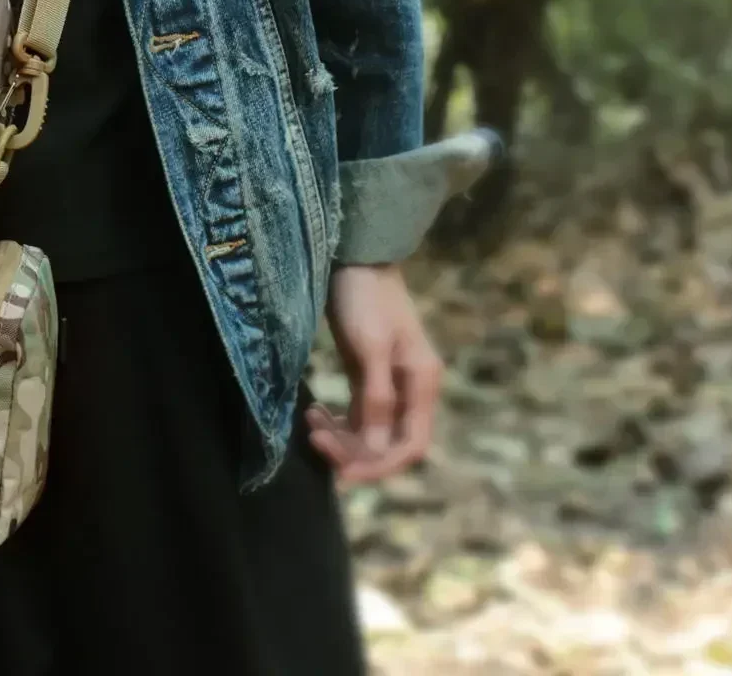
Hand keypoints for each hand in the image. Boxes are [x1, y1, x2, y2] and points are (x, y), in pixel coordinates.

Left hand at [305, 262, 441, 486]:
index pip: (411, 445)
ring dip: (342, 437)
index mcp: (422, 383)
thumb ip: (377, 396)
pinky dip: (338, 421)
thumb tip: (378, 448)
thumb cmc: (364, 297)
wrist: (354, 257)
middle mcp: (411, 389)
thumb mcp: (370, 346)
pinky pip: (358, 414)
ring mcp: (389, 383)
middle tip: (315, 442)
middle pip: (390, 443)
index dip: (381, 466)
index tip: (343, 474)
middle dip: (355, 451)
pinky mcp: (368, 374)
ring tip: (309, 423)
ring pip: (371, 431)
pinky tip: (314, 414)